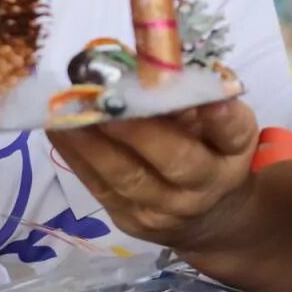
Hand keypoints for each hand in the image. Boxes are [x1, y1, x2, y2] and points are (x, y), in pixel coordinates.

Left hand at [49, 99, 259, 253]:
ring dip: (93, 142)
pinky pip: (99, 186)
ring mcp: (164, 210)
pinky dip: (76, 155)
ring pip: (127, 176)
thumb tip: (156, 71)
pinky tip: (58, 128)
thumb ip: (199, 100)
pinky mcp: (129, 220)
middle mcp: (204, 186)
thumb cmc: (212, 152)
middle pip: (176, 160)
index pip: (232, 132)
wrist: (210, 218)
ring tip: (68, 111)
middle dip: (138, 130)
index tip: (205, 97)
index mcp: (233, 152)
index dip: (220, 116)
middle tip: (106, 98)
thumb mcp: (222, 125)